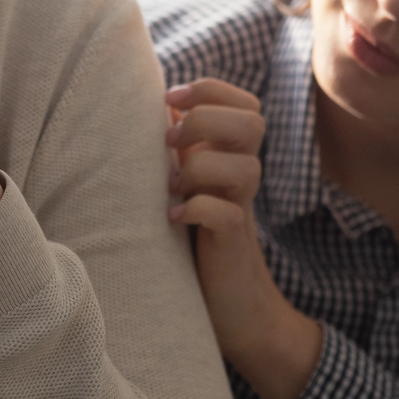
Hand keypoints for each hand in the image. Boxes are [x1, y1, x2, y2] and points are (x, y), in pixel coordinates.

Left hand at [166, 79, 320, 398]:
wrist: (233, 308)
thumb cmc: (194, 241)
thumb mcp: (183, 185)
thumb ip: (175, 150)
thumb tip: (145, 107)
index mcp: (227, 156)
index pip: (244, 103)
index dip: (210, 90)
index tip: (170, 100)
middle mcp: (239, 178)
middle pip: (253, 122)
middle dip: (207, 121)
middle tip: (170, 140)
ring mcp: (240, 209)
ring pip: (246, 167)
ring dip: (201, 168)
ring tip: (171, 186)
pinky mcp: (231, 244)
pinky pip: (228, 214)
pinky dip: (198, 209)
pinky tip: (173, 218)